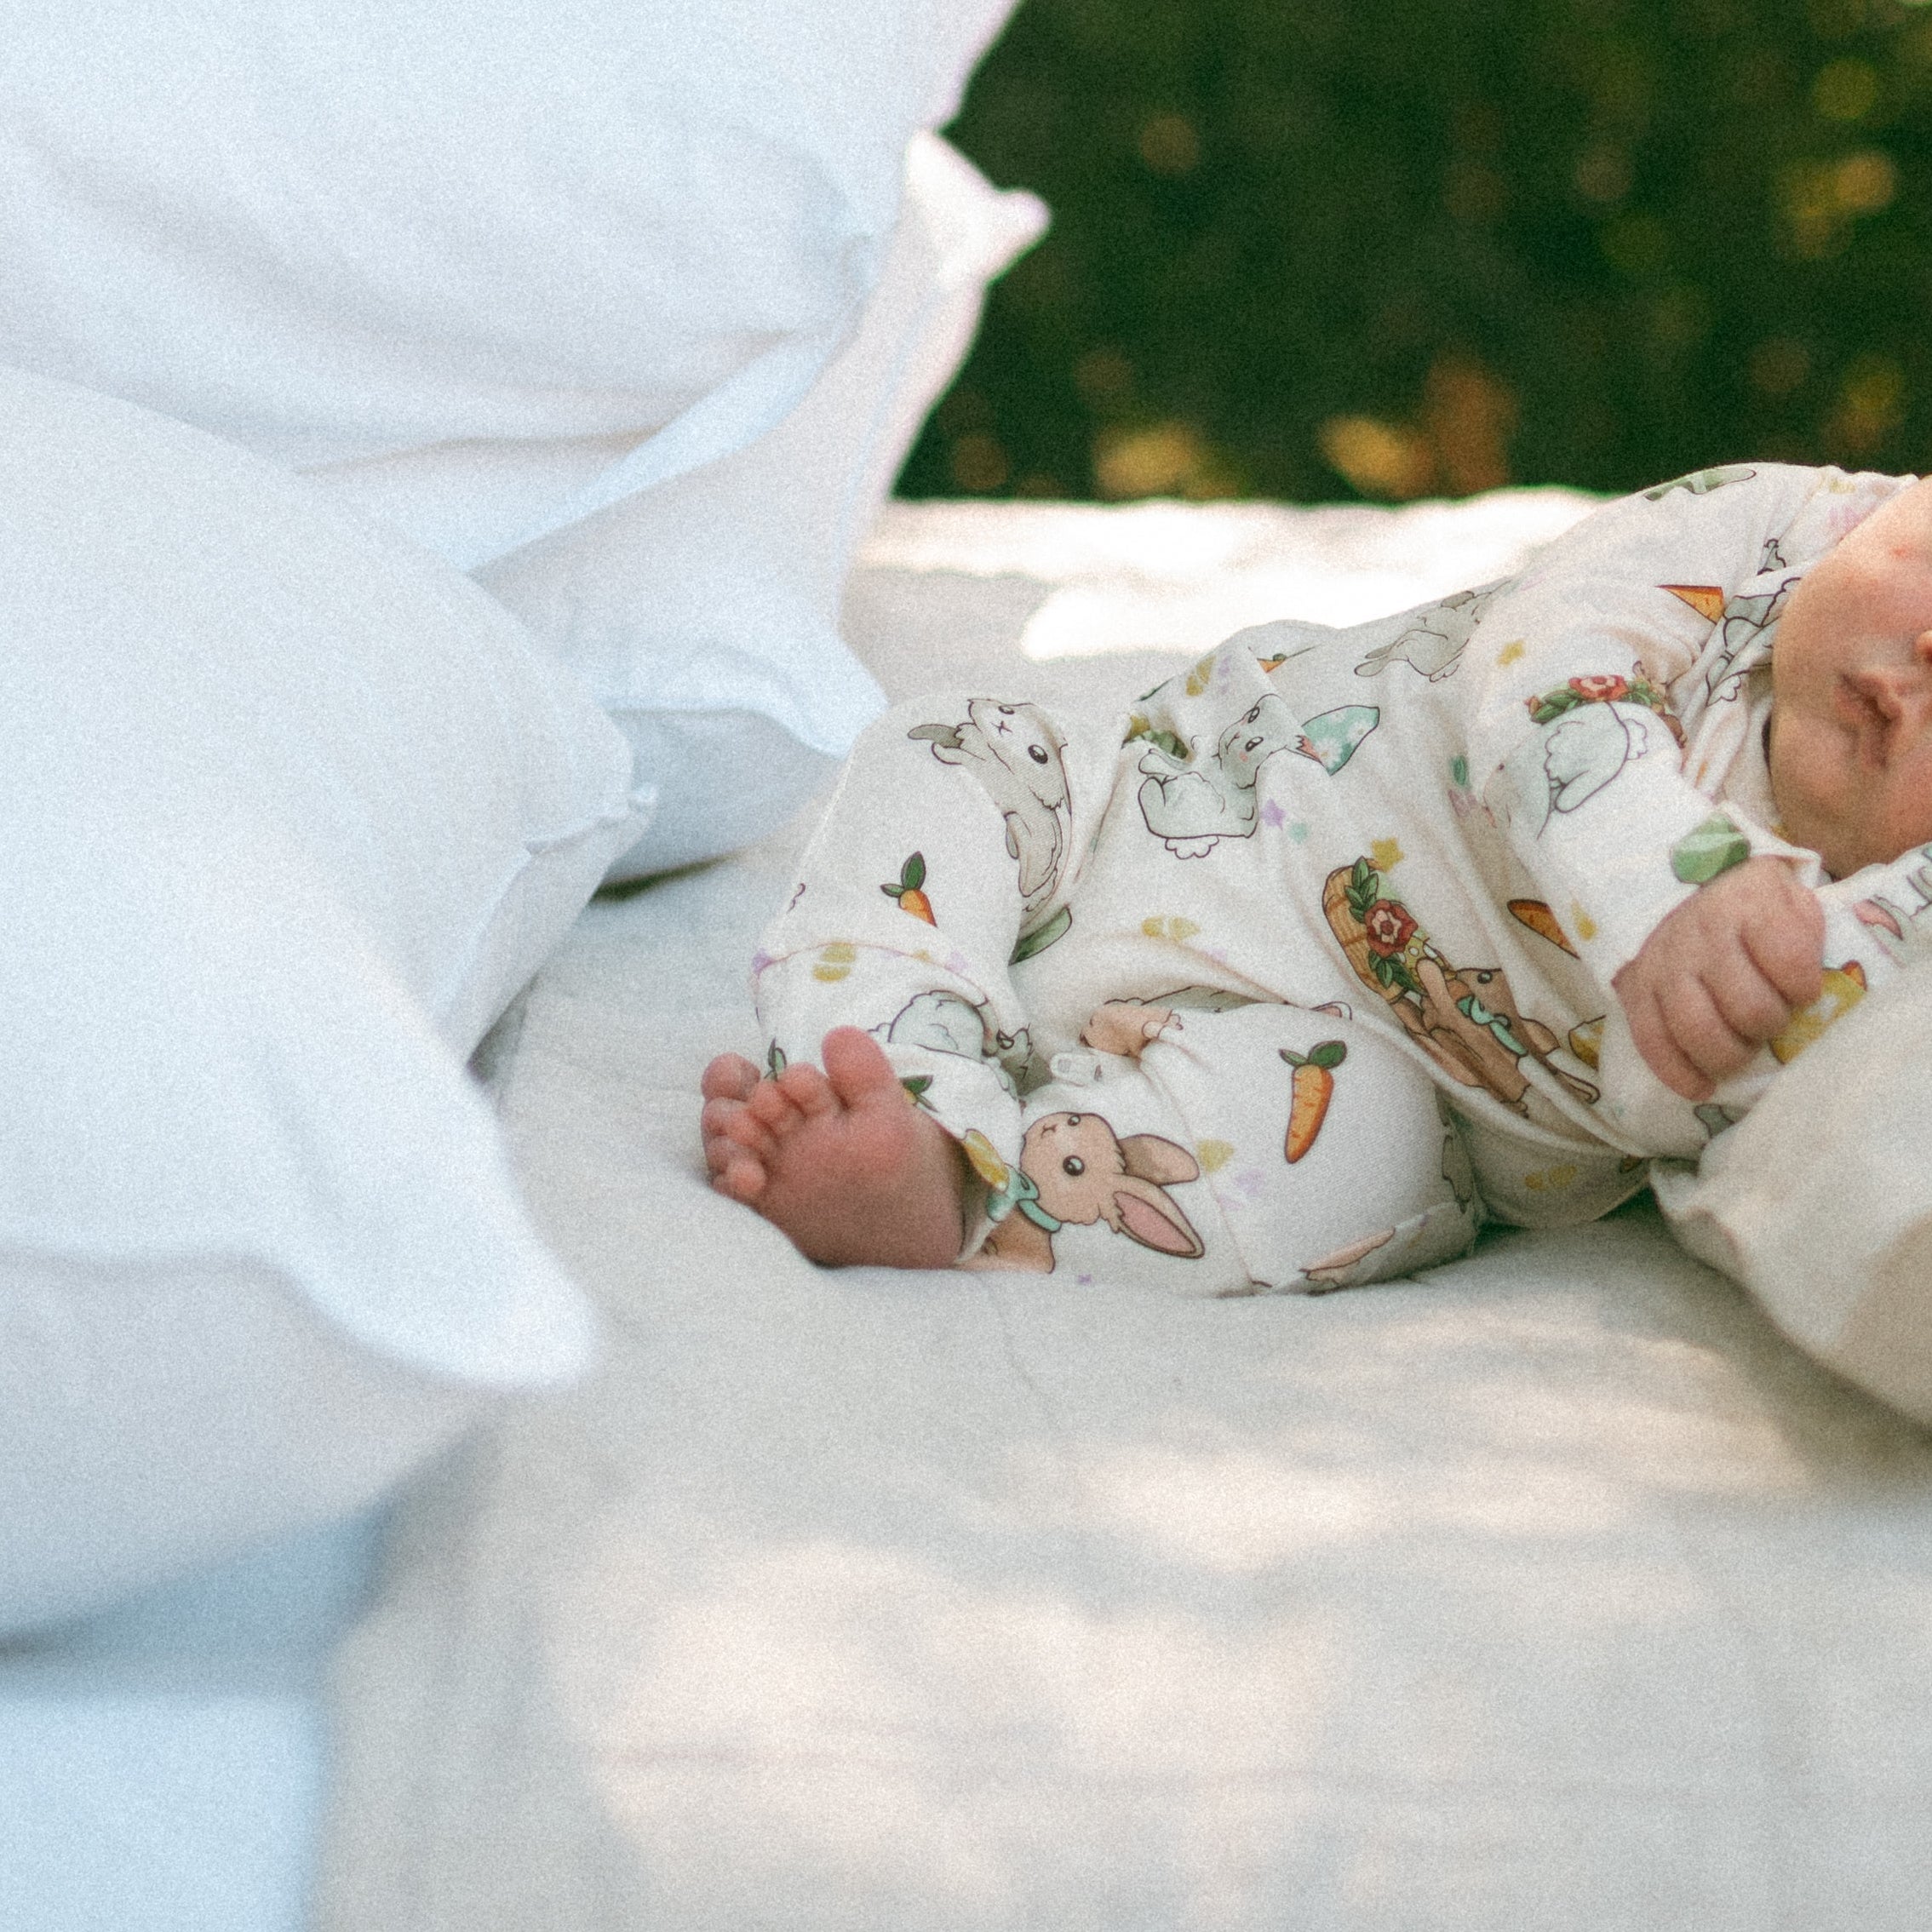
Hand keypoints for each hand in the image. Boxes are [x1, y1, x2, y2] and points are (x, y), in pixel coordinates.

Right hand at [1611, 856, 1823, 1099]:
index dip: (1803, 987)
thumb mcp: (1788, 896)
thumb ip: (1807, 931)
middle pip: (1747, 1008)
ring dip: (1729, 1055)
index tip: (1803, 991)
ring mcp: (1664, 965)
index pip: (1788, 960)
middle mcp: (1701, 935)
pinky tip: (1702, 1086)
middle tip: (1769, 1023)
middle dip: (1768, 1026)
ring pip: (1698, 1031)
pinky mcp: (1634, 991)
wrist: (1672, 891)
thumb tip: (1816, 986)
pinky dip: (1679, 1074)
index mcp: (1747, 904)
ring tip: (1741, 1050)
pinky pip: (1652, 1043)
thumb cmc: (1746, 905)